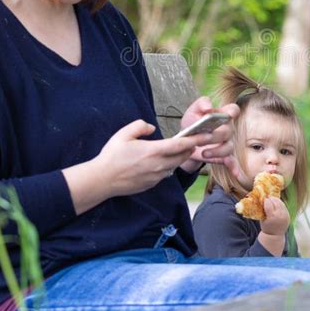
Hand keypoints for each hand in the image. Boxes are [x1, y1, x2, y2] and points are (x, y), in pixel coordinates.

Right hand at [94, 119, 212, 197]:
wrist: (102, 180)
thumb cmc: (112, 156)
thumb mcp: (123, 134)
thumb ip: (140, 126)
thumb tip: (151, 128)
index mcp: (153, 151)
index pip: (181, 145)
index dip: (196, 139)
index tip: (207, 135)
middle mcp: (158, 165)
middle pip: (182, 156)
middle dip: (192, 148)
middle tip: (198, 140)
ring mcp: (156, 177)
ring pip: (175, 165)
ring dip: (181, 157)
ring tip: (183, 149)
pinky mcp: (151, 184)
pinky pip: (165, 173)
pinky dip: (169, 166)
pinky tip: (164, 161)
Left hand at [178, 97, 239, 173]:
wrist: (185, 142)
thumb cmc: (192, 123)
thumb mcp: (192, 111)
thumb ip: (201, 104)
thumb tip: (208, 107)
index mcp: (222, 115)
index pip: (233, 110)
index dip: (232, 112)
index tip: (227, 115)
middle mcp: (227, 128)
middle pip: (228, 131)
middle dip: (215, 136)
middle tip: (202, 139)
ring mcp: (226, 143)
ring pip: (228, 147)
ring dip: (217, 151)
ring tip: (203, 153)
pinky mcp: (223, 156)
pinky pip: (232, 162)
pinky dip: (234, 167)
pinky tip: (236, 174)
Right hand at [260, 197, 289, 235]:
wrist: (275, 235)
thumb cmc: (266, 227)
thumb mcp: (262, 219)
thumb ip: (262, 209)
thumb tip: (260, 199)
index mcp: (272, 217)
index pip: (268, 203)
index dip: (265, 200)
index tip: (263, 198)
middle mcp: (280, 215)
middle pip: (275, 201)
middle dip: (270, 198)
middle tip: (267, 197)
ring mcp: (285, 215)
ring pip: (280, 202)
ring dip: (275, 199)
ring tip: (271, 199)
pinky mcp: (288, 215)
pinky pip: (283, 205)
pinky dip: (279, 203)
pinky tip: (276, 203)